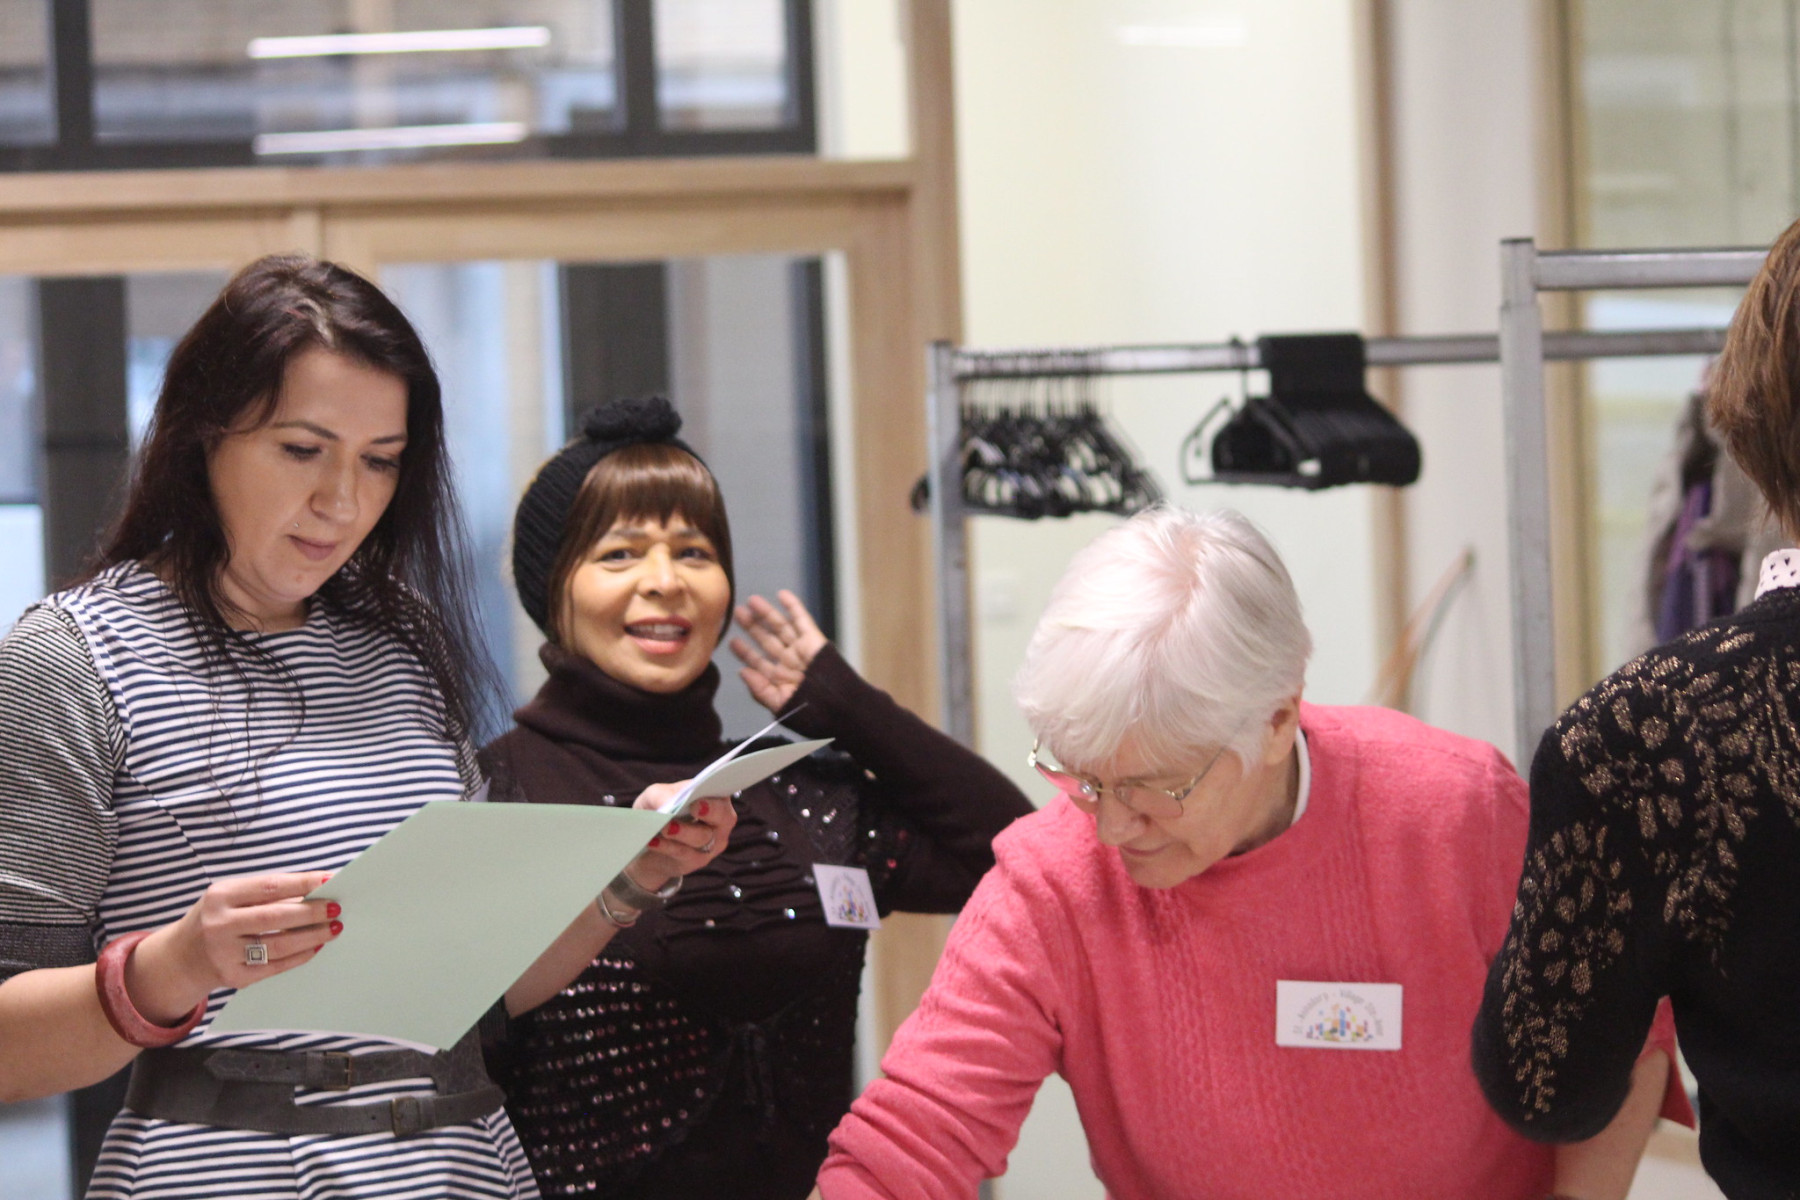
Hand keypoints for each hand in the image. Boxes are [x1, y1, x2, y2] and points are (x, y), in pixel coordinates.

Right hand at [131, 872, 339, 1018]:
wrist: (181, 957)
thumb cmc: (217, 918)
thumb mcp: (230, 898)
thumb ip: (266, 894)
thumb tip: (316, 890)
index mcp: (221, 896)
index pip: (269, 886)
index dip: (302, 882)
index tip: (330, 878)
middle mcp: (219, 924)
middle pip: (275, 917)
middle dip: (311, 912)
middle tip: (336, 907)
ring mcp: (225, 953)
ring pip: (278, 945)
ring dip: (312, 936)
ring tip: (334, 928)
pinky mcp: (234, 977)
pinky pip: (275, 966)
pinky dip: (299, 956)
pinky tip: (315, 947)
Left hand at [623, 784, 737, 892]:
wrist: (648, 841)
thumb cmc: (657, 810)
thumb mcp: (654, 796)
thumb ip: (662, 794)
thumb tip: (669, 801)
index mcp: (715, 797)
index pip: (723, 793)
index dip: (715, 795)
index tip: (701, 798)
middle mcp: (720, 820)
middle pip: (723, 817)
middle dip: (710, 811)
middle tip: (694, 807)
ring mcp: (712, 843)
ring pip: (702, 837)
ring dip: (683, 832)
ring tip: (665, 827)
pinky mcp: (698, 860)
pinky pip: (685, 853)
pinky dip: (667, 847)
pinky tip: (653, 842)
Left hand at [729, 589, 828, 713]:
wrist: (840, 709)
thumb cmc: (813, 714)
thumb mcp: (781, 706)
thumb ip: (760, 690)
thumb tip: (742, 672)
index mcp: (780, 679)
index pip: (759, 662)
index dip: (745, 652)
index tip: (731, 642)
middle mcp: (789, 662)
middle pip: (767, 640)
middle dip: (753, 627)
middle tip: (738, 613)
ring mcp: (802, 650)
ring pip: (781, 627)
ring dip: (767, 613)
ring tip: (751, 601)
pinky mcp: (814, 641)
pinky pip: (802, 620)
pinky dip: (794, 607)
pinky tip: (782, 594)